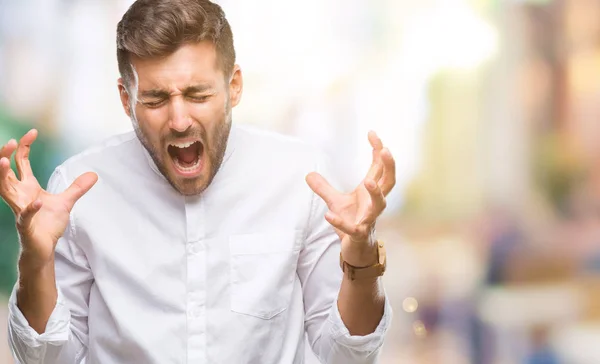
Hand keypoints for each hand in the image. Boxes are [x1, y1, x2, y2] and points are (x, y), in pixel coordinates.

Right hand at [0, 129, 97, 267]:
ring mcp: (20, 210)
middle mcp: (19, 196)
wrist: (44, 248)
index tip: (33, 132)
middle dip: (4, 156)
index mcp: (27, 187)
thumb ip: (77, 188)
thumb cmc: (47, 225)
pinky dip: (30, 209)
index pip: (20, 162)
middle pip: (5, 172)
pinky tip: (38, 201)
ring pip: (3, 190)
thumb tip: (93, 174)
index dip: (24, 146)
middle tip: (9, 142)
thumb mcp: (66, 202)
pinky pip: (24, 216)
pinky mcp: (25, 226)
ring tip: (3, 160)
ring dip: (2, 175)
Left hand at [306, 131, 395, 266]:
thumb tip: (308, 174)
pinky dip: (341, 222)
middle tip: (386, 150)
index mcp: (370, 191)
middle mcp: (374, 203)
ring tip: (367, 181)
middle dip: (389, 166)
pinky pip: (352, 228)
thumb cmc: (352, 221)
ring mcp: (369, 218)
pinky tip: (328, 216)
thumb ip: (324, 187)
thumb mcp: (335, 202)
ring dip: (375, 192)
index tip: (372, 133)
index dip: (378, 150)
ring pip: (380, 204)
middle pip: (389, 181)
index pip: (379, 167)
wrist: (355, 249)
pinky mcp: (359, 234)